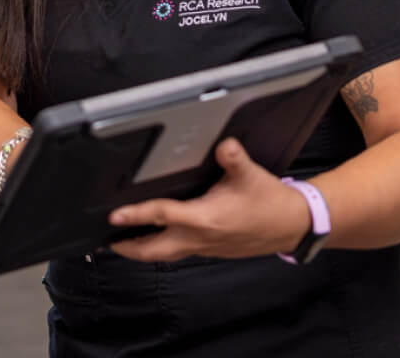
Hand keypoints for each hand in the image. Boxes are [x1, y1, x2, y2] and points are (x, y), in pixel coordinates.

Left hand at [106, 139, 310, 261]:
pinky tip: (157, 239)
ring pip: (165, 255)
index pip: (162, 216)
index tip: (114, 216)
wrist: (292, 226)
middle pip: (154, 250)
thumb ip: (234, 157)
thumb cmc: (270, 201)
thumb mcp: (251, 174)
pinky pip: (179, 253)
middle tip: (107, 240)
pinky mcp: (211, 250)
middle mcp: (201, 237)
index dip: (135, 215)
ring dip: (142, 250)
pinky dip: (162, 248)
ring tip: (123, 243)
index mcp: (205, 219)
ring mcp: (205, 247)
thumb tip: (225, 144)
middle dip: (128, 247)